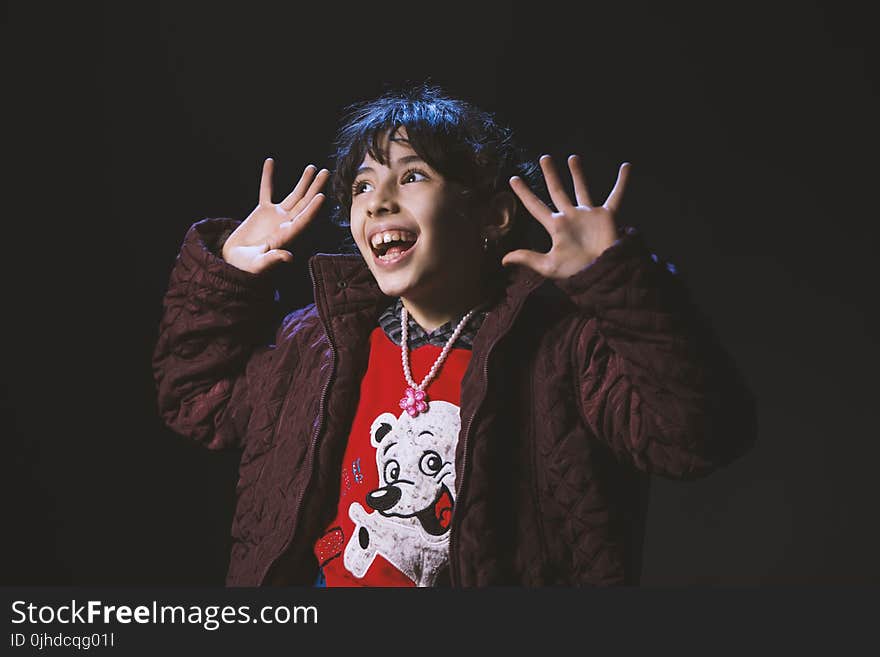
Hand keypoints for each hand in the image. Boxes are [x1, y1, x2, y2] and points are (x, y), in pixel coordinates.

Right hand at [221, 158, 328, 273]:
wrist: (235, 262)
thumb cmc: (247, 268)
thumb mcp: (259, 265)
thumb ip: (273, 260)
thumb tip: (288, 257)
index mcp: (287, 236)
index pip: (303, 220)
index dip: (312, 209)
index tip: (322, 195)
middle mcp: (286, 224)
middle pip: (304, 204)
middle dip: (315, 188)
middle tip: (326, 172)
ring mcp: (276, 216)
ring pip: (293, 196)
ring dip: (303, 182)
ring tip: (312, 167)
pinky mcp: (263, 211)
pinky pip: (266, 190)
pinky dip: (268, 177)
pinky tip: (270, 161)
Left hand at [502, 155, 630, 279]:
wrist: (601, 274)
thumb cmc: (575, 272)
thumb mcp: (548, 266)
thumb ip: (527, 258)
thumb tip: (503, 259)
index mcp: (556, 226)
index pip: (535, 206)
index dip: (524, 193)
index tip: (513, 179)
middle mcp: (570, 217)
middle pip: (557, 191)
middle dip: (550, 175)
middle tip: (544, 158)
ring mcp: (588, 215)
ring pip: (582, 189)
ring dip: (577, 174)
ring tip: (572, 157)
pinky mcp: (606, 216)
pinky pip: (616, 196)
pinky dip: (622, 183)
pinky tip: (626, 167)